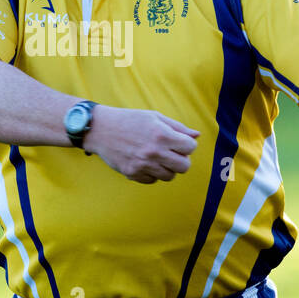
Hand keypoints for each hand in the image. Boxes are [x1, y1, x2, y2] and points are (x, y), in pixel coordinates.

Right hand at [84, 107, 199, 183]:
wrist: (101, 129)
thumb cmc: (130, 120)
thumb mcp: (154, 117)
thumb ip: (178, 127)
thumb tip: (197, 135)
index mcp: (162, 134)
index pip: (190, 148)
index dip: (187, 145)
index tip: (179, 142)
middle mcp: (154, 151)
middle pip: (184, 167)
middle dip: (181, 160)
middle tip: (172, 153)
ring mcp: (143, 164)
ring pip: (169, 176)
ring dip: (167, 168)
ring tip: (157, 157)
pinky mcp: (133, 174)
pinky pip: (153, 180)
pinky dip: (152, 173)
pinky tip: (145, 162)